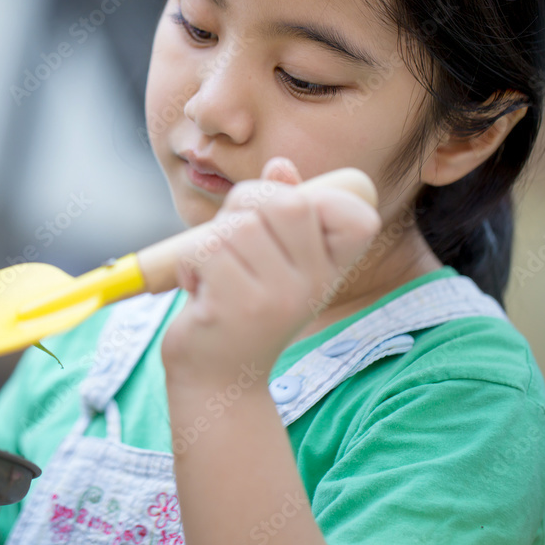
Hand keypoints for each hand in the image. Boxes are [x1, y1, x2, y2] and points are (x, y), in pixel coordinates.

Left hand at [161, 157, 382, 391]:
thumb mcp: (272, 261)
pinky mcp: (234, 308)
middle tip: (230, 235)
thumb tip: (280, 165)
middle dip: (244, 204)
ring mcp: (275, 299)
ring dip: (210, 241)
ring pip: (236, 226)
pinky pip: (204, 250)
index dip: (320, 200)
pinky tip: (197, 290)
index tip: (286, 220)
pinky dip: (188, 264)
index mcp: (327, 270)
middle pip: (284, 202)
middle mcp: (311, 284)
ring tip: (213, 274)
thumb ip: (281, 211)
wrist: (217, 379)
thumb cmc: (243, 310)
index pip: (356, 216)